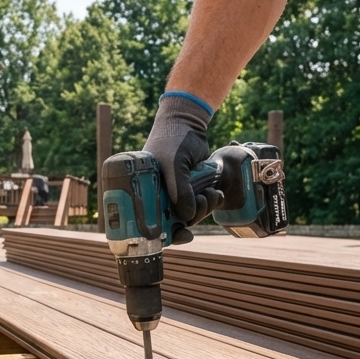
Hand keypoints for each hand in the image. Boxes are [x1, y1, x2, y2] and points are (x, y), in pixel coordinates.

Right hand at [143, 93, 223, 243]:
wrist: (187, 122)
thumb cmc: (171, 139)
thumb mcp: (173, 164)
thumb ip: (180, 189)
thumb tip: (188, 216)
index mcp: (143, 193)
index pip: (149, 224)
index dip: (165, 235)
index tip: (183, 235)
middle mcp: (156, 196)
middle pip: (172, 223)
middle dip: (191, 219)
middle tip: (201, 205)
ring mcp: (173, 193)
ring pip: (189, 215)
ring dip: (204, 209)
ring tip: (211, 194)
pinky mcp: (190, 189)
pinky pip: (199, 205)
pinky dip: (210, 203)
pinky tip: (216, 193)